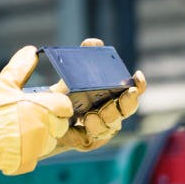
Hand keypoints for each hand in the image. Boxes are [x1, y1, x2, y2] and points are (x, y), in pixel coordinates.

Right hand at [0, 46, 72, 180]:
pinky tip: (15, 140)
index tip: (48, 101)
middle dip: (52, 118)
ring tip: (21, 127)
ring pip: (51, 139)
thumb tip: (30, 51)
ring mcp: (40, 147)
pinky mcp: (30, 160)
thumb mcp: (4, 83)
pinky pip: (38, 153)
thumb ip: (21, 67)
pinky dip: (31, 147)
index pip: (65, 105)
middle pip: (62, 123)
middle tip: (32, 113)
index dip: (57, 103)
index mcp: (44, 107)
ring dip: (43, 133)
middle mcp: (47, 128)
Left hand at [50, 38, 146, 152]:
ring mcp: (102, 127)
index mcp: (111, 93)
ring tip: (92, 116)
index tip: (138, 76)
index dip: (139, 84)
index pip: (132, 89)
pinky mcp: (90, 141)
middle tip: (127, 94)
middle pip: (127, 109)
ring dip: (106, 118)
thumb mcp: (72, 74)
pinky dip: (92, 130)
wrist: (45, 116)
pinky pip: (95, 137)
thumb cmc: (64, 93)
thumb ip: (84, 57)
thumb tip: (93, 42)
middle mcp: (111, 111)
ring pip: (112, 125)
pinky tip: (85, 123)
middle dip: (128, 103)